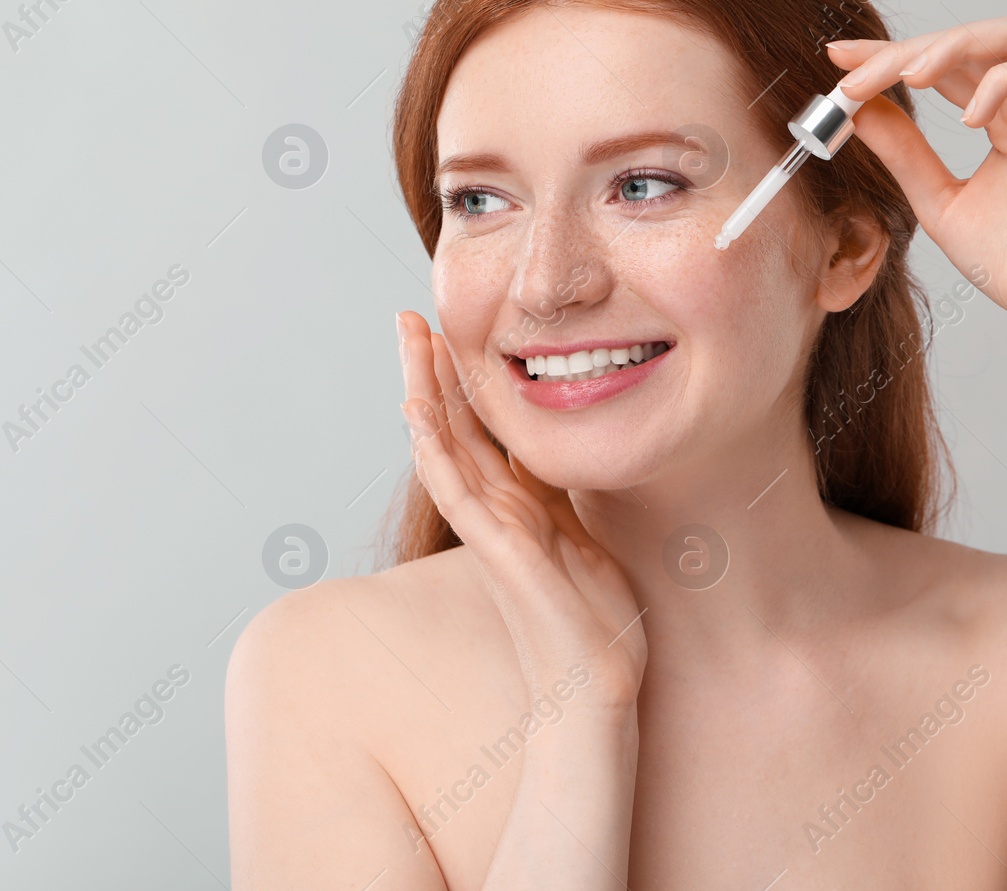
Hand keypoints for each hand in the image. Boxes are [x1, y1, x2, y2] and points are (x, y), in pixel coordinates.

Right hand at [396, 310, 647, 711]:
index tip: (450, 333)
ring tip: (410, 340)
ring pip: (444, 447)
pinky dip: (433, 448)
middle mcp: (496, 512)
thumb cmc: (596, 626)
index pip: (480, 431)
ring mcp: (492, 529)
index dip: (462, 382)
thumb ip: (563, 501)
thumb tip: (559, 460)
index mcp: (518, 506)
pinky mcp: (499, 550)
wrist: (597, 689)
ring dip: (424, 391)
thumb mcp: (584, 539)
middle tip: (409, 317)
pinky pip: (456, 490)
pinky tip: (416, 410)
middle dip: (432, 370)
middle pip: (452, 427)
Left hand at [827, 12, 1006, 342]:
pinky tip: (969, 121)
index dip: (892, 53)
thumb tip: (859, 110)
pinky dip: (1000, 84)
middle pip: (971, 40)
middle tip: (855, 75)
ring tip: (912, 77)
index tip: (839, 58)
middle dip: (908, 49)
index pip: (944, 64)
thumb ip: (903, 152)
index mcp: (1001, 120)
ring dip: (956, 45)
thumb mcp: (936, 199)